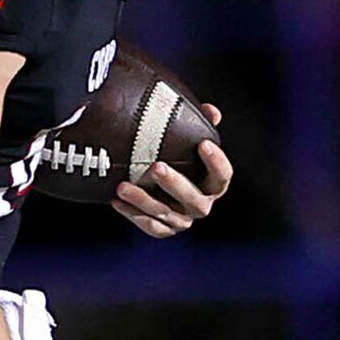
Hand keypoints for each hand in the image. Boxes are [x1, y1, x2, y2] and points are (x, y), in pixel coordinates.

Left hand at [113, 105, 230, 237]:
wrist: (155, 182)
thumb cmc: (176, 156)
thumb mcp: (186, 140)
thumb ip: (200, 124)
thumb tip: (210, 110)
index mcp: (213, 184)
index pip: (223, 175)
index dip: (216, 162)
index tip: (202, 144)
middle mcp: (201, 204)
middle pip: (194, 200)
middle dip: (175, 184)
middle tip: (156, 166)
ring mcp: (182, 220)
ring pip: (166, 214)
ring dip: (144, 200)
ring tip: (123, 186)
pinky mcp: (164, 229)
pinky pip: (149, 225)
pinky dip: (133, 214)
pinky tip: (116, 200)